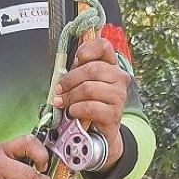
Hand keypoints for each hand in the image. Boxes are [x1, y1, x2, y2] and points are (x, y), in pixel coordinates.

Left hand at [52, 37, 130, 170]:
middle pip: (92, 69)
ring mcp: (119, 96)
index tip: (76, 59)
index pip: (103, 46)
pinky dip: (77, 109)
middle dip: (70, 80)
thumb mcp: (81, 84)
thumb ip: (75, 73)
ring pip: (90, 89)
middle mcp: (119, 78)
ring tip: (63, 103)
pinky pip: (91, 107)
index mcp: (110, 65)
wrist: (100, 131)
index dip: (87, 49)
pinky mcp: (115, 114)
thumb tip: (61, 72)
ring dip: (71, 96)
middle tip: (59, 90)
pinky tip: (73, 112)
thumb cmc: (89, 102)